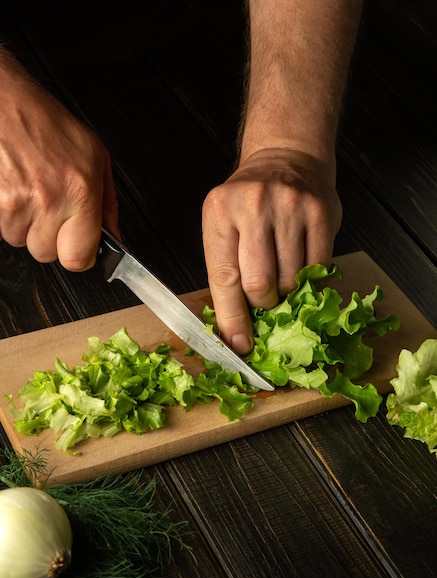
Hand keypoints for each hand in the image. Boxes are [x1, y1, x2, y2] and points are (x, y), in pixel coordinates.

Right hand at [0, 52, 118, 269]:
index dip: (79, 255)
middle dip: (50, 238)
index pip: (79, 259)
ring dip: (27, 226)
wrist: (8, 102)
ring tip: (33, 194)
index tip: (79, 246)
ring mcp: (17, 202)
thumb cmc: (50, 126)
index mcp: (81, 192)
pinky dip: (9, 217)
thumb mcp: (96, 160)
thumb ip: (108, 206)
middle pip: (47, 254)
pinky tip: (18, 191)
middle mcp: (49, 200)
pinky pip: (2, 230)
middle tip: (53, 209)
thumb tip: (114, 239)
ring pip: (21, 242)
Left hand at [202, 148, 341, 353]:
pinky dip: (310, 278)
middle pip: (260, 284)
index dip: (232, 318)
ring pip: (292, 280)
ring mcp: (290, 207)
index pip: (224, 278)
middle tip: (266, 299)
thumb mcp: (225, 224)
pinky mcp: (321, 211)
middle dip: (264, 304)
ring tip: (284, 276)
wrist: (286, 157)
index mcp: (220, 212)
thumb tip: (236, 330)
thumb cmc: (249, 202)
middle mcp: (253, 206)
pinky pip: (318, 266)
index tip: (239, 344)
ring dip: (288, 291)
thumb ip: (228, 269)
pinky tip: (302, 264)